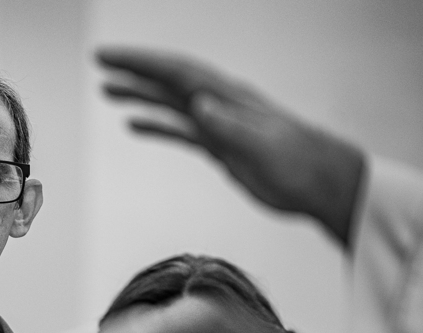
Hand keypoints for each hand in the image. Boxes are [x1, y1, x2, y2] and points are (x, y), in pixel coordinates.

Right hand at [96, 46, 364, 246]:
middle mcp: (220, 104)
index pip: (177, 71)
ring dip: (139, 95)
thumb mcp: (263, 145)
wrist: (322, 184)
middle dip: (134, 69)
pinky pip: (180, 131)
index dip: (141, 62)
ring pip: (170, 103)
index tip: (110, 57)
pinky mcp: (220, 147)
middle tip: (100, 61)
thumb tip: (198, 104)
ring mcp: (219, 125)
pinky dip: (156, 126)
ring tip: (107, 90)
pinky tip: (135, 126)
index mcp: (228, 97)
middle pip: (169, 80)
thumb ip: (229, 125)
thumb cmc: (301, 164)